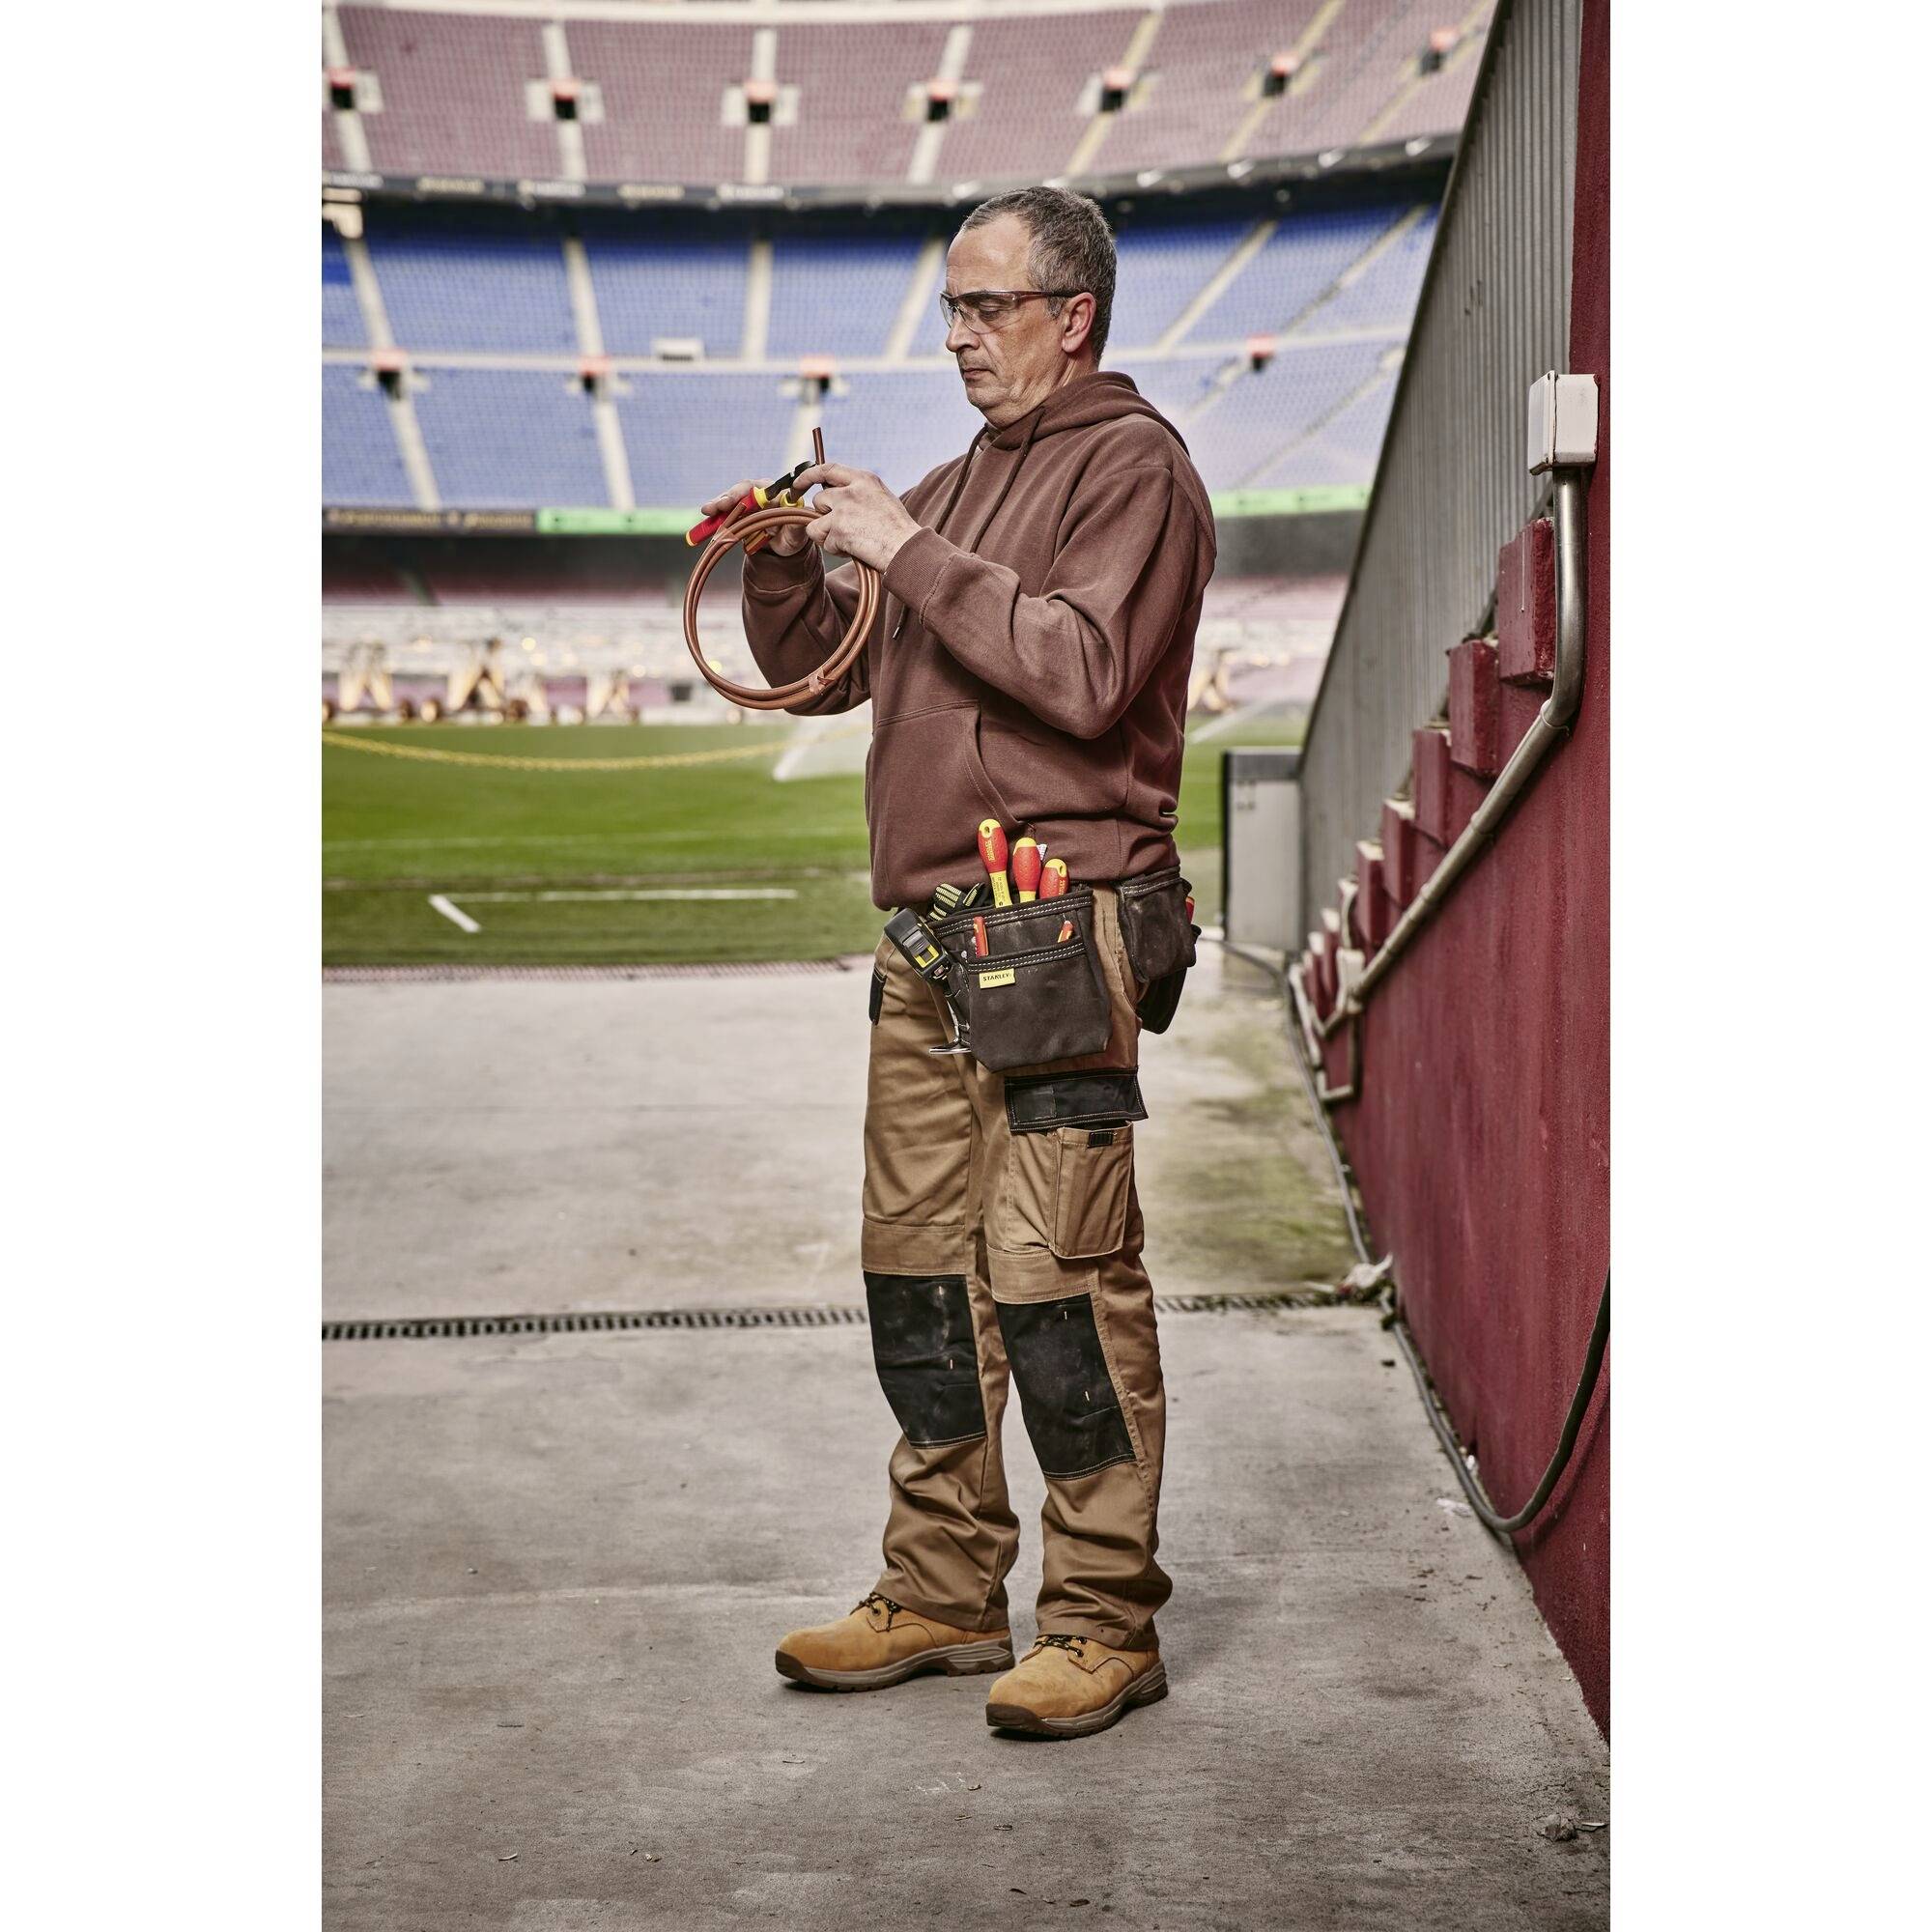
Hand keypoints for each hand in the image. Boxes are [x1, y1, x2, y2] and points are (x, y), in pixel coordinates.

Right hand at [699, 477, 807, 555]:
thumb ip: (797, 525)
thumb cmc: (792, 534)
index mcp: (776, 492)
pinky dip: (715, 516)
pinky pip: (724, 513)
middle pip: (741, 490)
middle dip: (727, 498)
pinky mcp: (736, 513)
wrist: (784, 543)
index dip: (745, 493)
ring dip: (717, 505)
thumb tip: (800, 519)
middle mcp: (759, 493)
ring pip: (730, 500)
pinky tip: (707, 519)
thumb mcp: (797, 533)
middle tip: (716, 506)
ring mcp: (746, 503)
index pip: (759, 488)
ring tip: (707, 511)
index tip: (736, 500)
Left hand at [790, 463, 921, 572]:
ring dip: (828, 534)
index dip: (809, 475)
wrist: (906, 548)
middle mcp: (852, 490)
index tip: (798, 484)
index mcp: (864, 479)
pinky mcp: (838, 529)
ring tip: (851, 541)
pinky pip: (824, 541)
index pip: (828, 469)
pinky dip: (835, 549)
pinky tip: (854, 549)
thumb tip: (834, 494)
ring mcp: (844, 508)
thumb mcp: (881, 498)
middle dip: (825, 516)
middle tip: (841, 529)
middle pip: (820, 499)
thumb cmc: (898, 530)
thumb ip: (858, 492)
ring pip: (817, 522)